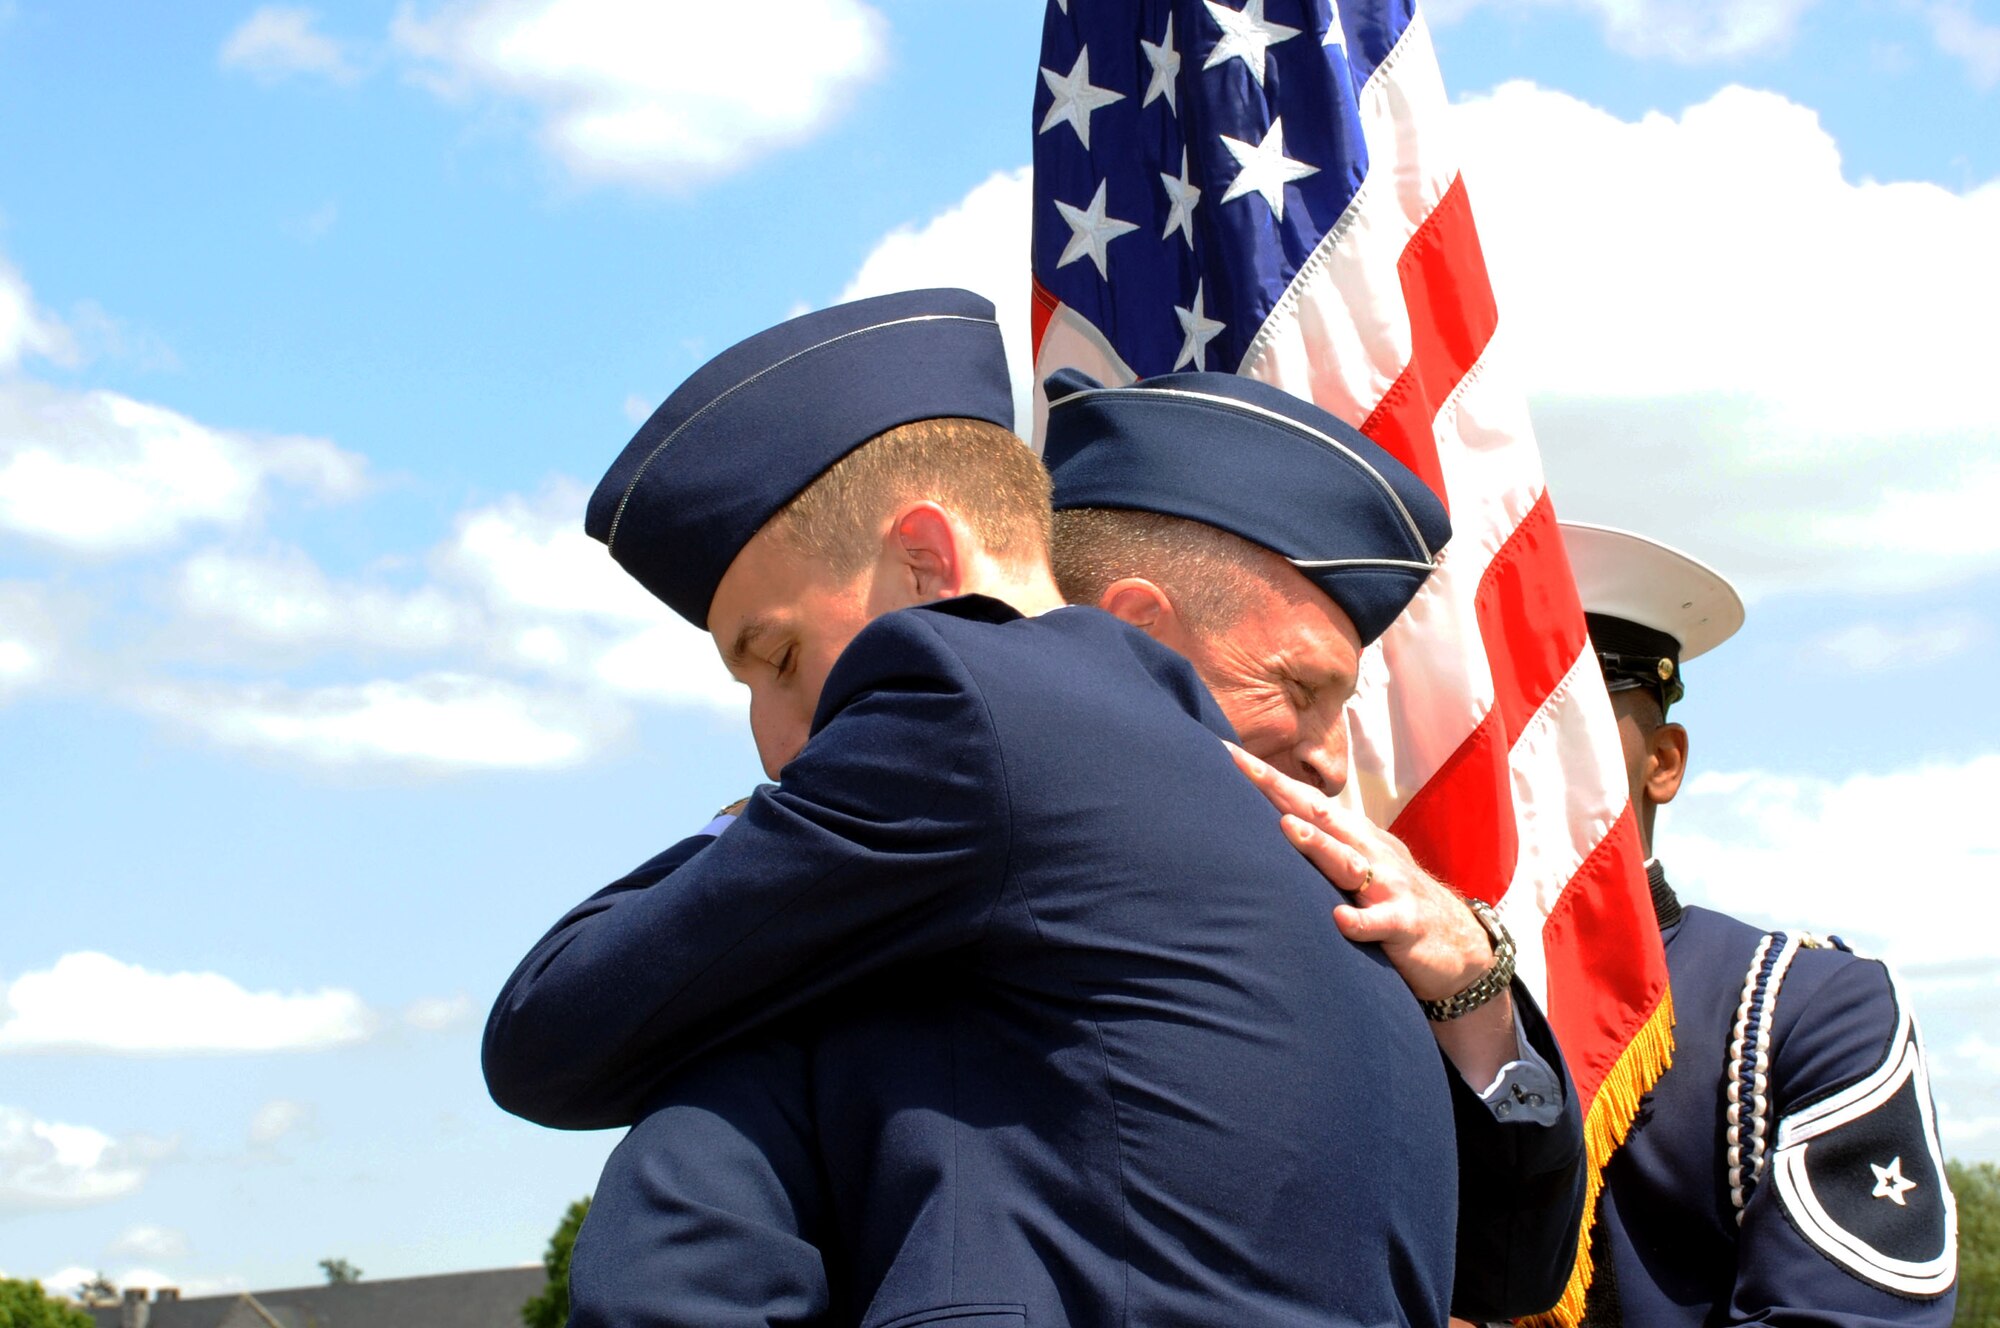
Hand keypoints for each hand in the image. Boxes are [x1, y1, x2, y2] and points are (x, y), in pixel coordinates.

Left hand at [1224, 742, 1492, 1003]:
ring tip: (1286, 828)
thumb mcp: (1359, 868)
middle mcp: (1370, 853)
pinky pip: (1380, 922)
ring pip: (1349, 862)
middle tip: (1242, 766)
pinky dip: (1360, 921)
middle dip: (1280, 790)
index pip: (1305, 800)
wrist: (1461, 944)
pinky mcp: (1405, 923)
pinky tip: (1339, 920)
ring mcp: (1389, 886)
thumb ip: (1322, 849)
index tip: (1226, 753)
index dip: (1267, 777)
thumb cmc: (1394, 902)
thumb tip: (1270, 828)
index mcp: (1355, 837)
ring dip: (1318, 844)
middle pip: (1321, 815)